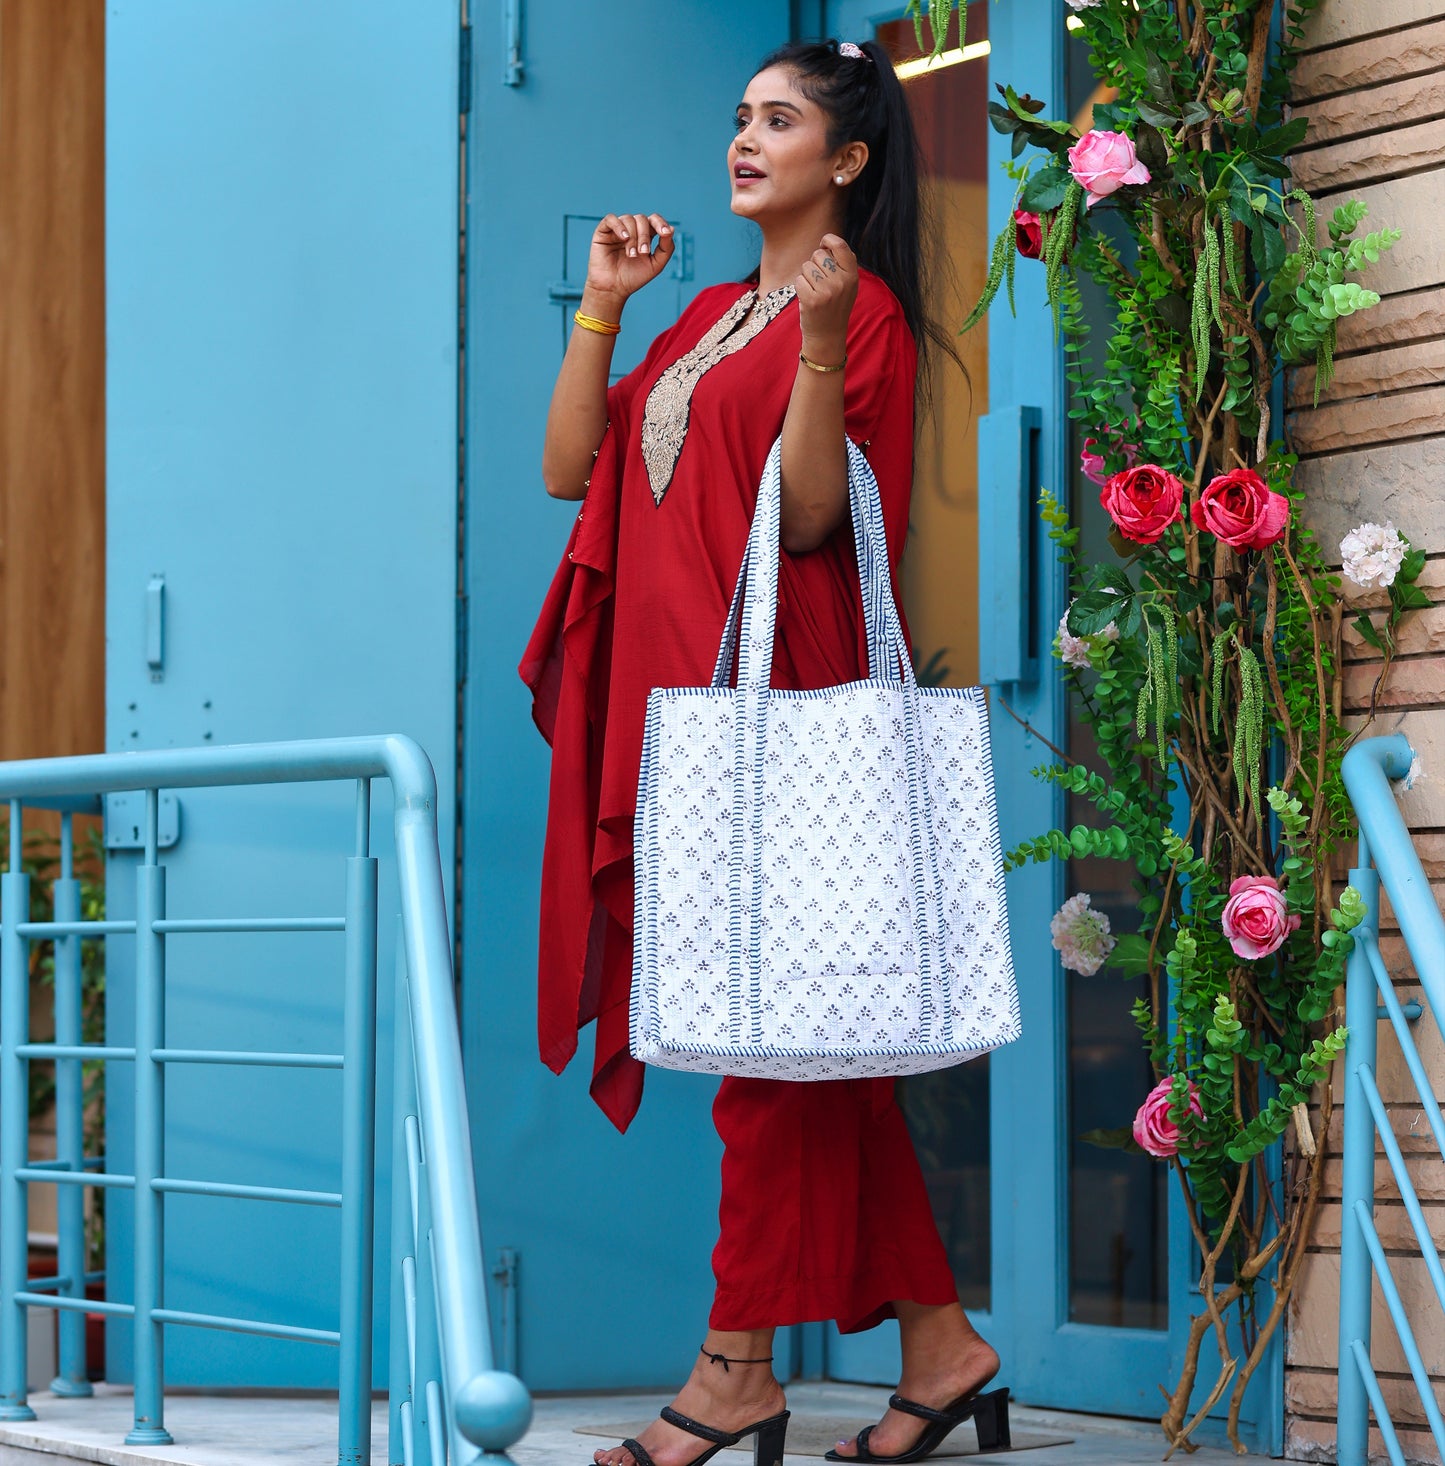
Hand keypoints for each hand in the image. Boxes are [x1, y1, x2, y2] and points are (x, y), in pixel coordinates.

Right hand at [585, 213, 674, 310]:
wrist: (614, 288)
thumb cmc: (634, 277)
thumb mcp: (656, 265)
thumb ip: (666, 248)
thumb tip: (672, 229)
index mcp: (645, 235)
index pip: (654, 220)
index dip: (661, 223)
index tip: (665, 233)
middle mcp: (631, 229)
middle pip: (642, 219)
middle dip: (645, 235)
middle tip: (643, 253)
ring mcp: (617, 229)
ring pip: (628, 219)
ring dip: (633, 237)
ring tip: (631, 255)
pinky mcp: (603, 231)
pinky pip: (611, 219)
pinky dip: (619, 226)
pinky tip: (624, 238)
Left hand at [795, 234, 857, 362]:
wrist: (827, 336)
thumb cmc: (834, 306)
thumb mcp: (847, 285)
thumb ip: (842, 263)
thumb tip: (827, 241)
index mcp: (852, 276)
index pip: (840, 246)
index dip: (829, 240)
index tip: (823, 244)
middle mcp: (841, 282)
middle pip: (818, 254)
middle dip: (814, 264)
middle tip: (819, 281)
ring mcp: (827, 292)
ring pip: (806, 267)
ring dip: (806, 277)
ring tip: (814, 291)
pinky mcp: (812, 300)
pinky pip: (799, 280)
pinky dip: (799, 287)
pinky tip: (807, 298)